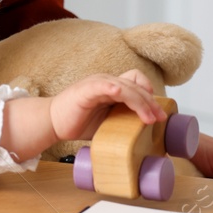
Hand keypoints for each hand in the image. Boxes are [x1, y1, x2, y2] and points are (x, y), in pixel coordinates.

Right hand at [48, 69, 165, 141]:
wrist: (53, 123)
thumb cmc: (77, 122)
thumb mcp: (107, 121)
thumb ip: (123, 119)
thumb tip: (145, 132)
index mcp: (111, 86)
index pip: (137, 82)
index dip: (150, 95)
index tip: (157, 114)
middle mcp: (106, 81)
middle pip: (137, 84)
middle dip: (152, 102)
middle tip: (160, 119)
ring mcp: (96, 83)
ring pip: (127, 86)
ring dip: (141, 102)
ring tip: (149, 119)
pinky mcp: (86, 90)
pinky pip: (105, 85)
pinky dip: (117, 89)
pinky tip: (125, 98)